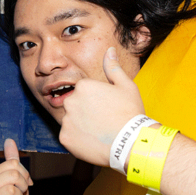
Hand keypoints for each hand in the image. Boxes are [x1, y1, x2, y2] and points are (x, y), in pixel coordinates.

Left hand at [59, 48, 146, 165]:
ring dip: (82, 126)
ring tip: (99, 132)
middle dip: (86, 112)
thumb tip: (110, 50)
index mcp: (83, 86)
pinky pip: (69, 136)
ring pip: (72, 121)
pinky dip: (78, 140)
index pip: (84, 93)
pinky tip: (93, 141)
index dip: (97, 102)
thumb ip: (113, 68)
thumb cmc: (130, 113)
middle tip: (104, 121)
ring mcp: (66, 120)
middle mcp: (70, 101)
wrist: (131, 143)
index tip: (108, 109)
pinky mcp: (64, 138)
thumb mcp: (126, 86)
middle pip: (75, 106)